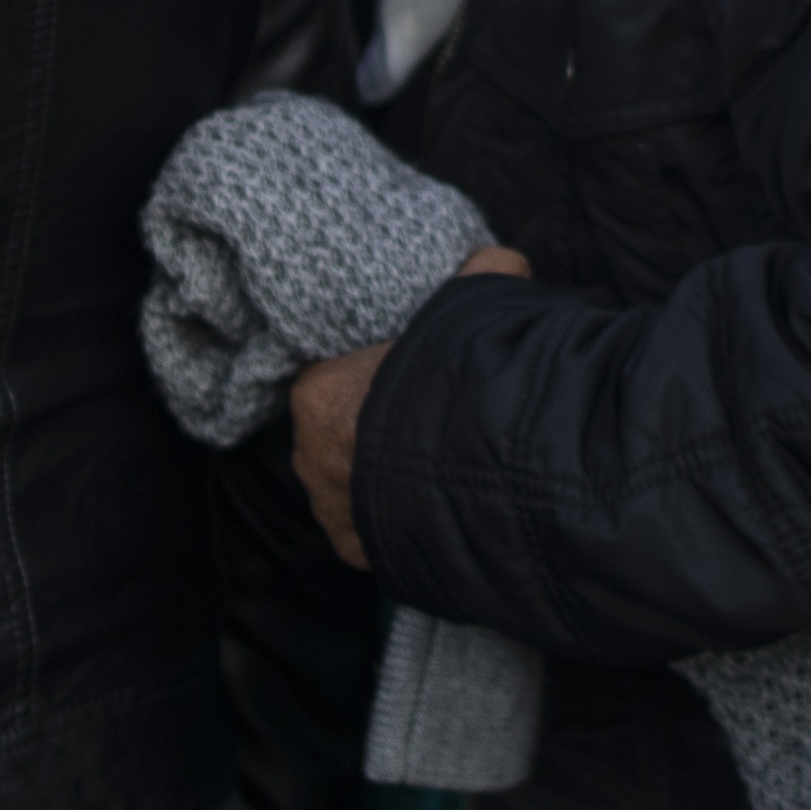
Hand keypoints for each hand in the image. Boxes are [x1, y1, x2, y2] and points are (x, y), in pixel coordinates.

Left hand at [286, 243, 529, 568]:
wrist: (489, 477)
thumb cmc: (467, 387)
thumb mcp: (477, 308)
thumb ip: (483, 276)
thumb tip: (501, 258)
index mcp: (317, 394)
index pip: (331, 378)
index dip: (372, 376)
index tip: (410, 379)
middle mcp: (310, 456)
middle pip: (337, 433)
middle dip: (373, 428)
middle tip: (428, 421)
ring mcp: (331, 510)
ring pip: (349, 483)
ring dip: (380, 476)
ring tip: (437, 467)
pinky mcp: (356, 551)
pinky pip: (367, 530)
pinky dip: (394, 521)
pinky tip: (433, 505)